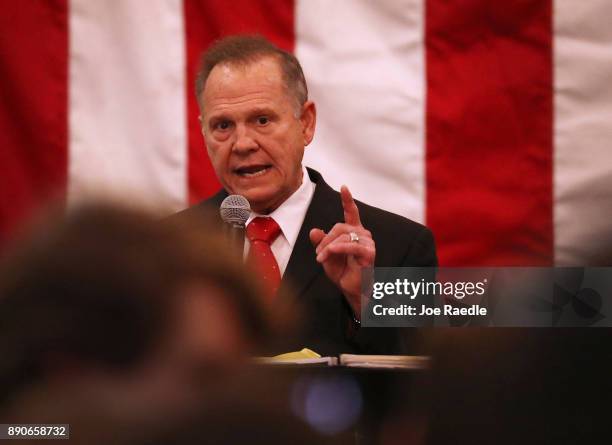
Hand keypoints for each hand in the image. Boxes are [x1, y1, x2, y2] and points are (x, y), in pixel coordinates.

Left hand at [309, 185, 374, 317]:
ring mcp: (367, 243)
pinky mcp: (368, 253)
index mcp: (354, 232)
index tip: (344, 187)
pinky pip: (349, 245)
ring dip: (327, 247)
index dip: (347, 200)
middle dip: (325, 240)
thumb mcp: (326, 255)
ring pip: (342, 236)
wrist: (351, 289)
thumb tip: (314, 230)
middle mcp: (363, 234)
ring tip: (321, 259)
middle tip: (318, 254)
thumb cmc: (342, 272)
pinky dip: (335, 249)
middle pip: (339, 226)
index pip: (351, 212)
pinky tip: (327, 255)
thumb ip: (321, 242)